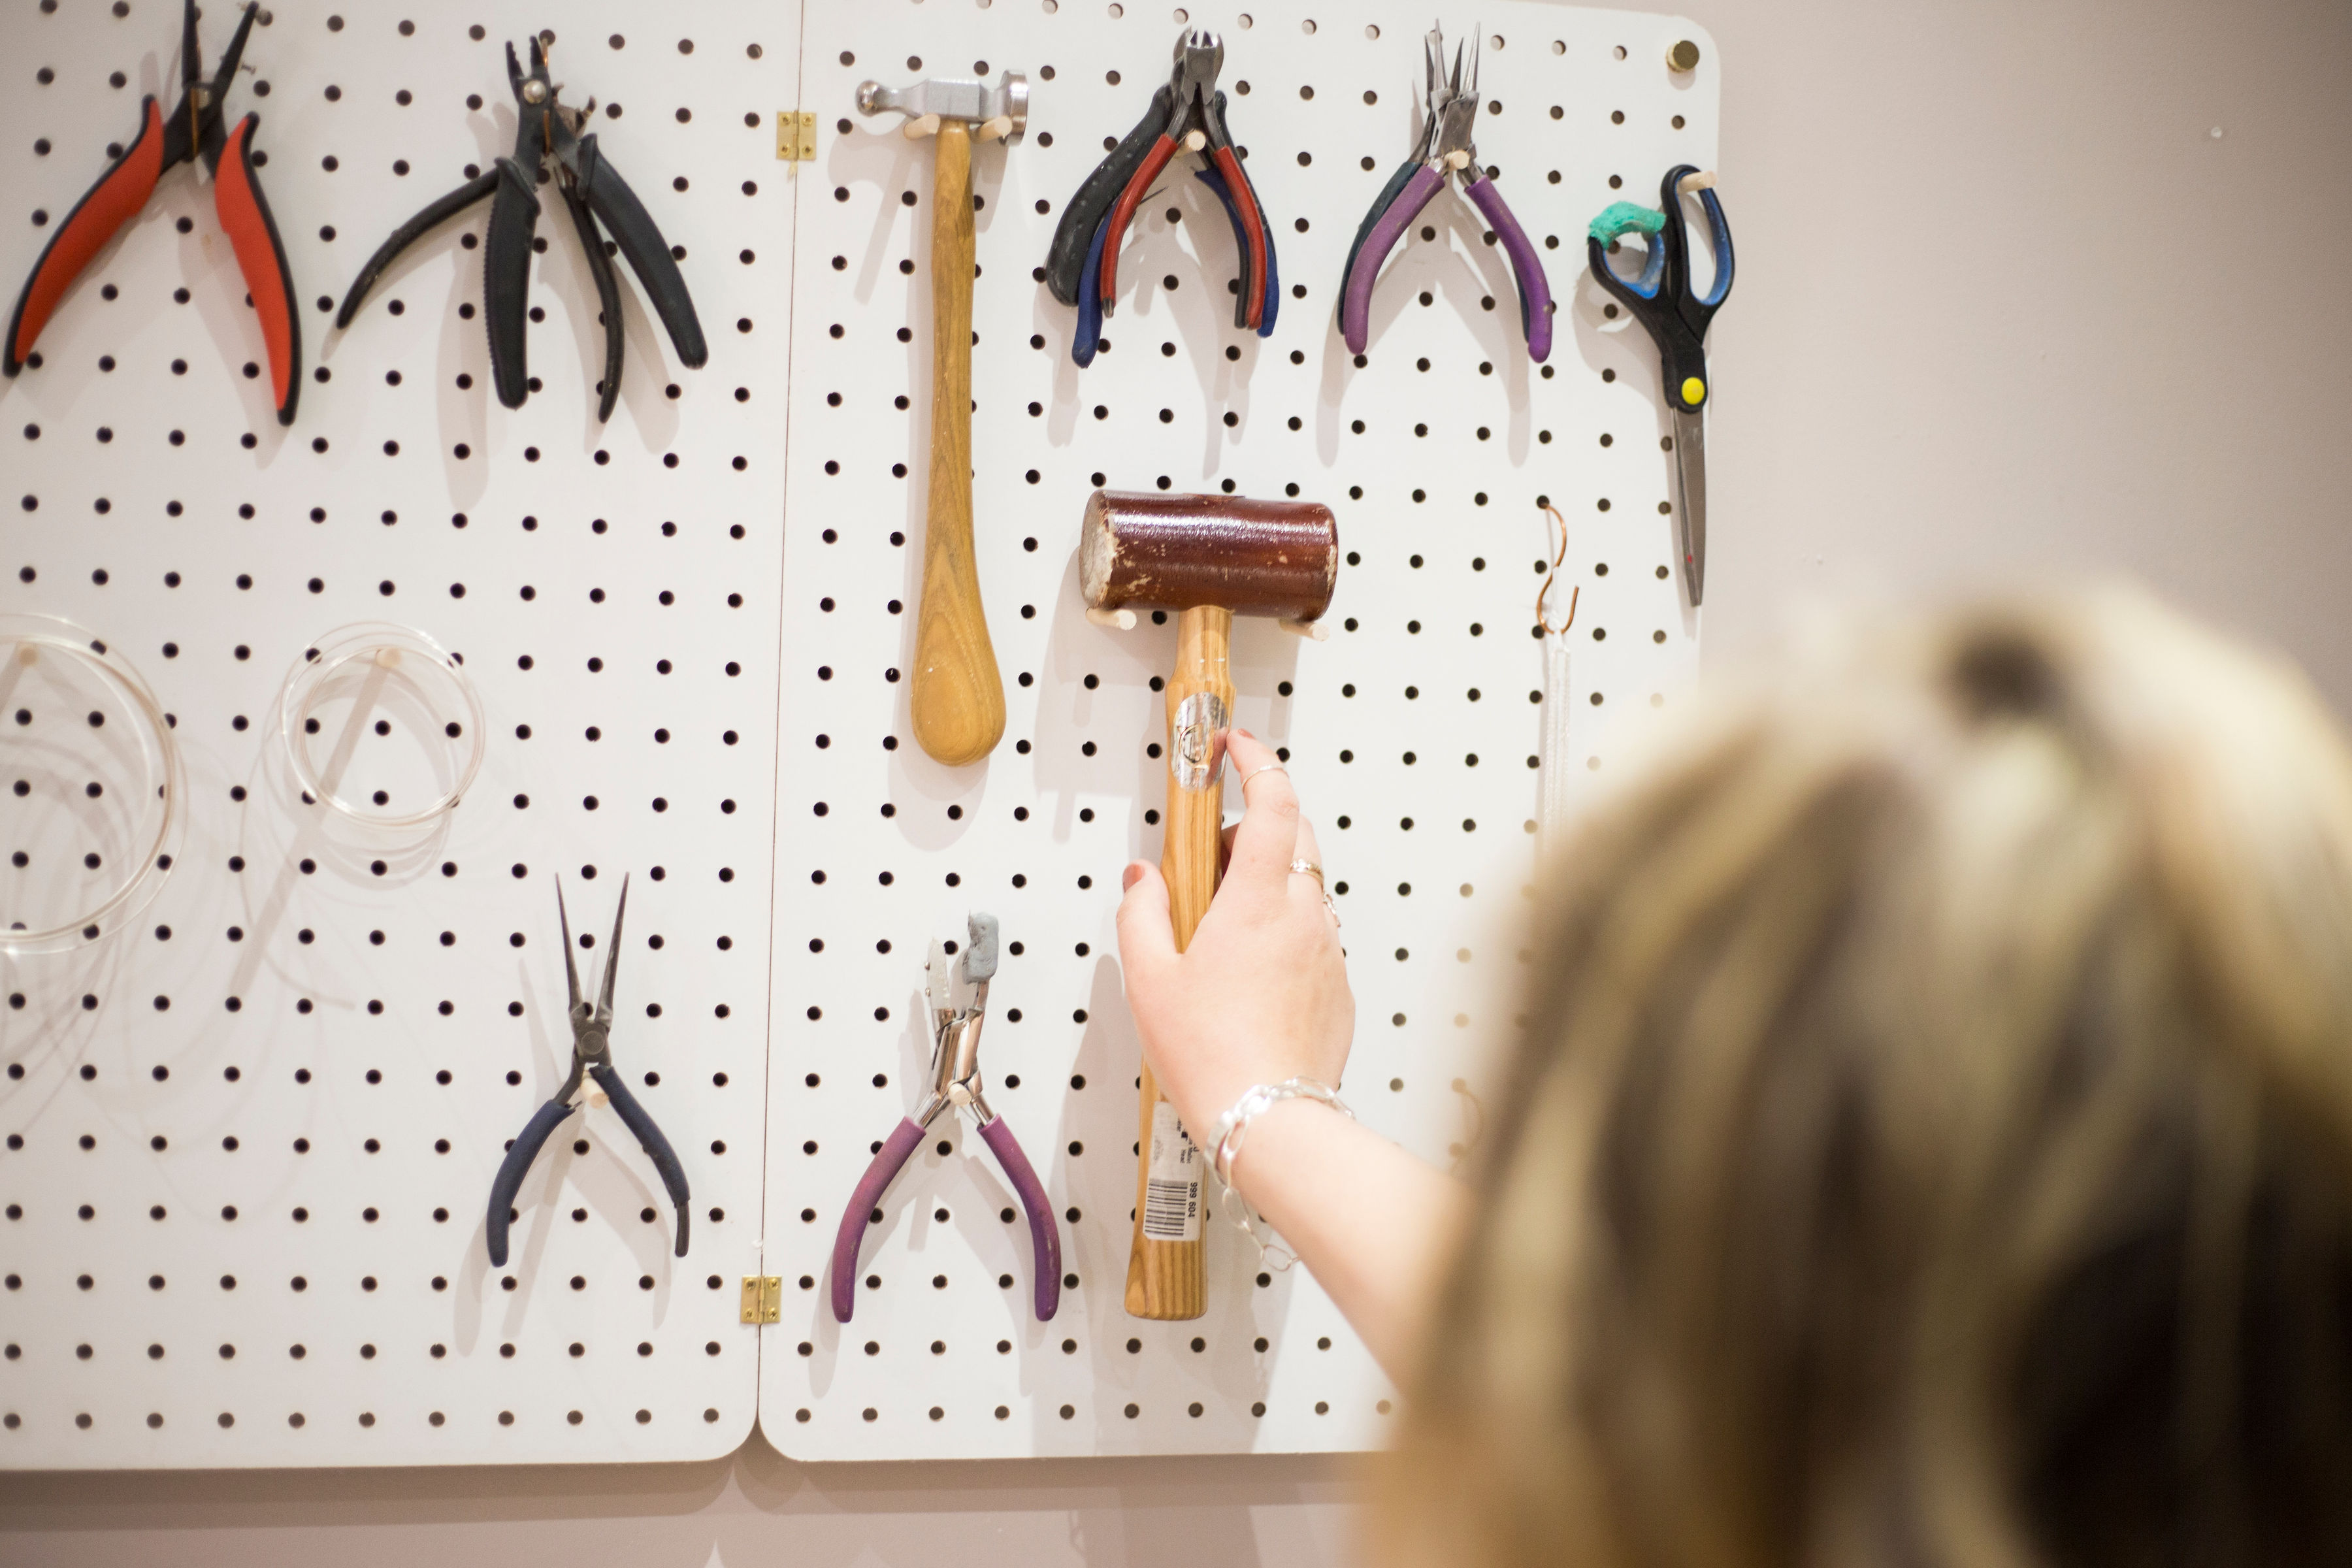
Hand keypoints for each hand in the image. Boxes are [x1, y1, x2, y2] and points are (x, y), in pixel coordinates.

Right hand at [1116, 730, 1355, 1142]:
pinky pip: (1315, 935)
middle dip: (1254, 825)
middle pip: (1295, 836)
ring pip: (1305, 888)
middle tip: (1208, 856)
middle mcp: (1303, 917)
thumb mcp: (1149, 980)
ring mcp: (1327, 951)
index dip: (1256, 761)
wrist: (1270, 1121)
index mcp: (1256, 901)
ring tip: (1221, 925)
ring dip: (1269, 882)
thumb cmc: (1211, 1057)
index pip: (1272, 801)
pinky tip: (1248, 972)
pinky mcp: (1339, 986)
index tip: (1235, 746)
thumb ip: (1141, 914)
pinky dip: (1284, 930)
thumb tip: (1143, 880)